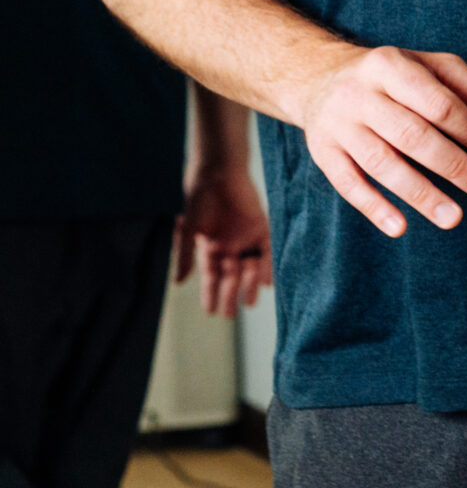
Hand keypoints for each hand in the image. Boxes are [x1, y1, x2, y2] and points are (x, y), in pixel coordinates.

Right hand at [175, 160, 271, 318]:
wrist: (218, 172)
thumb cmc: (198, 199)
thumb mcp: (188, 230)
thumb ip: (185, 255)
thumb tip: (178, 283)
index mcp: (210, 247)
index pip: (211, 277)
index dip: (210, 294)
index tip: (210, 312)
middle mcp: (229, 245)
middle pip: (230, 276)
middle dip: (229, 295)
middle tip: (229, 315)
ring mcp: (245, 237)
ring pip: (249, 267)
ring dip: (248, 285)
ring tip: (248, 304)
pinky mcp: (261, 226)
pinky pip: (266, 250)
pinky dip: (266, 266)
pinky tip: (264, 282)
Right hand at [288, 46, 466, 236]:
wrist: (320, 77)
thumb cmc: (396, 76)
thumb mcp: (435, 68)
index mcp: (390, 65)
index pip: (437, 101)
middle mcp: (359, 95)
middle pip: (411, 135)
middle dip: (453, 165)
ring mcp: (337, 125)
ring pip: (381, 164)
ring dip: (420, 194)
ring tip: (454, 218)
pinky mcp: (322, 152)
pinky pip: (347, 184)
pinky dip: (374, 208)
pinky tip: (401, 228)